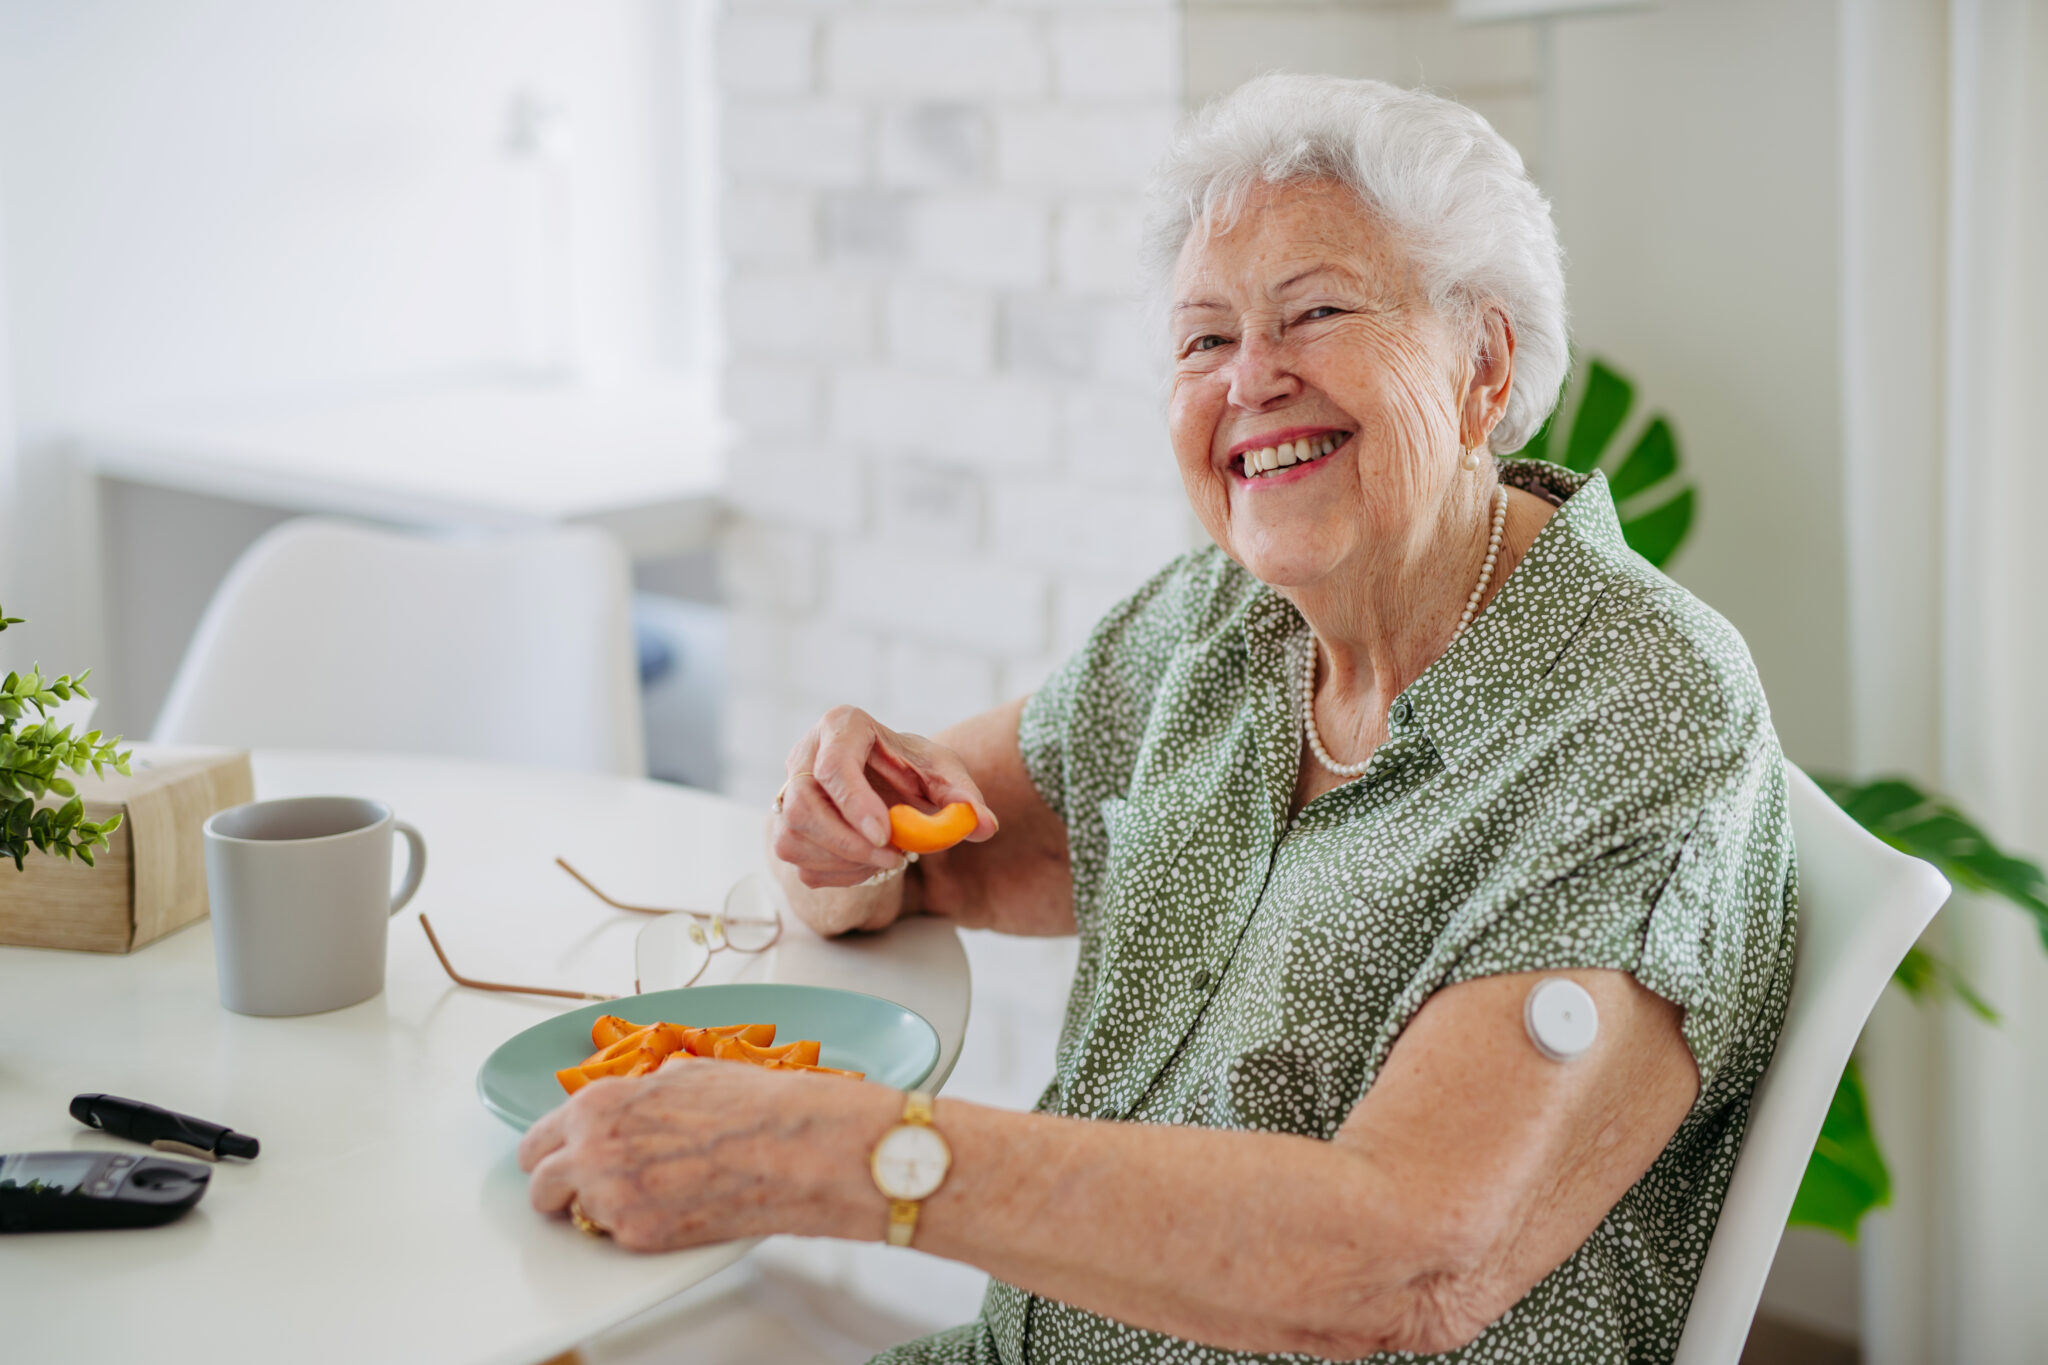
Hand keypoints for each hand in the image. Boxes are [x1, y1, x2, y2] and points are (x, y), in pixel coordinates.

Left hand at [519, 1057, 895, 1251]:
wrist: (791, 1148)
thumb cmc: (751, 1106)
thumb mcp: (686, 1074)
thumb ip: (642, 1094)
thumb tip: (637, 1102)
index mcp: (597, 1105)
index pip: (536, 1140)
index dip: (551, 1151)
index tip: (559, 1159)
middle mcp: (592, 1152)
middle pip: (539, 1187)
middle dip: (558, 1187)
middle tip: (581, 1189)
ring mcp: (612, 1200)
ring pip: (580, 1217)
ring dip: (602, 1209)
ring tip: (651, 1193)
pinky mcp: (639, 1237)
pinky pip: (621, 1237)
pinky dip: (640, 1227)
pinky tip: (677, 1205)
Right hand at [773, 706, 997, 890]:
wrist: (888, 779)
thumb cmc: (913, 768)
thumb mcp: (943, 772)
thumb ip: (963, 796)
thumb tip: (984, 826)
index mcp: (842, 726)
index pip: (833, 766)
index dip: (855, 804)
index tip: (886, 836)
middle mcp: (805, 754)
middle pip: (802, 807)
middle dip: (847, 843)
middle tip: (894, 858)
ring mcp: (788, 792)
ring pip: (792, 838)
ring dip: (843, 862)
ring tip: (887, 859)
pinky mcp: (786, 825)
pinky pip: (799, 862)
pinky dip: (838, 874)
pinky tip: (867, 863)